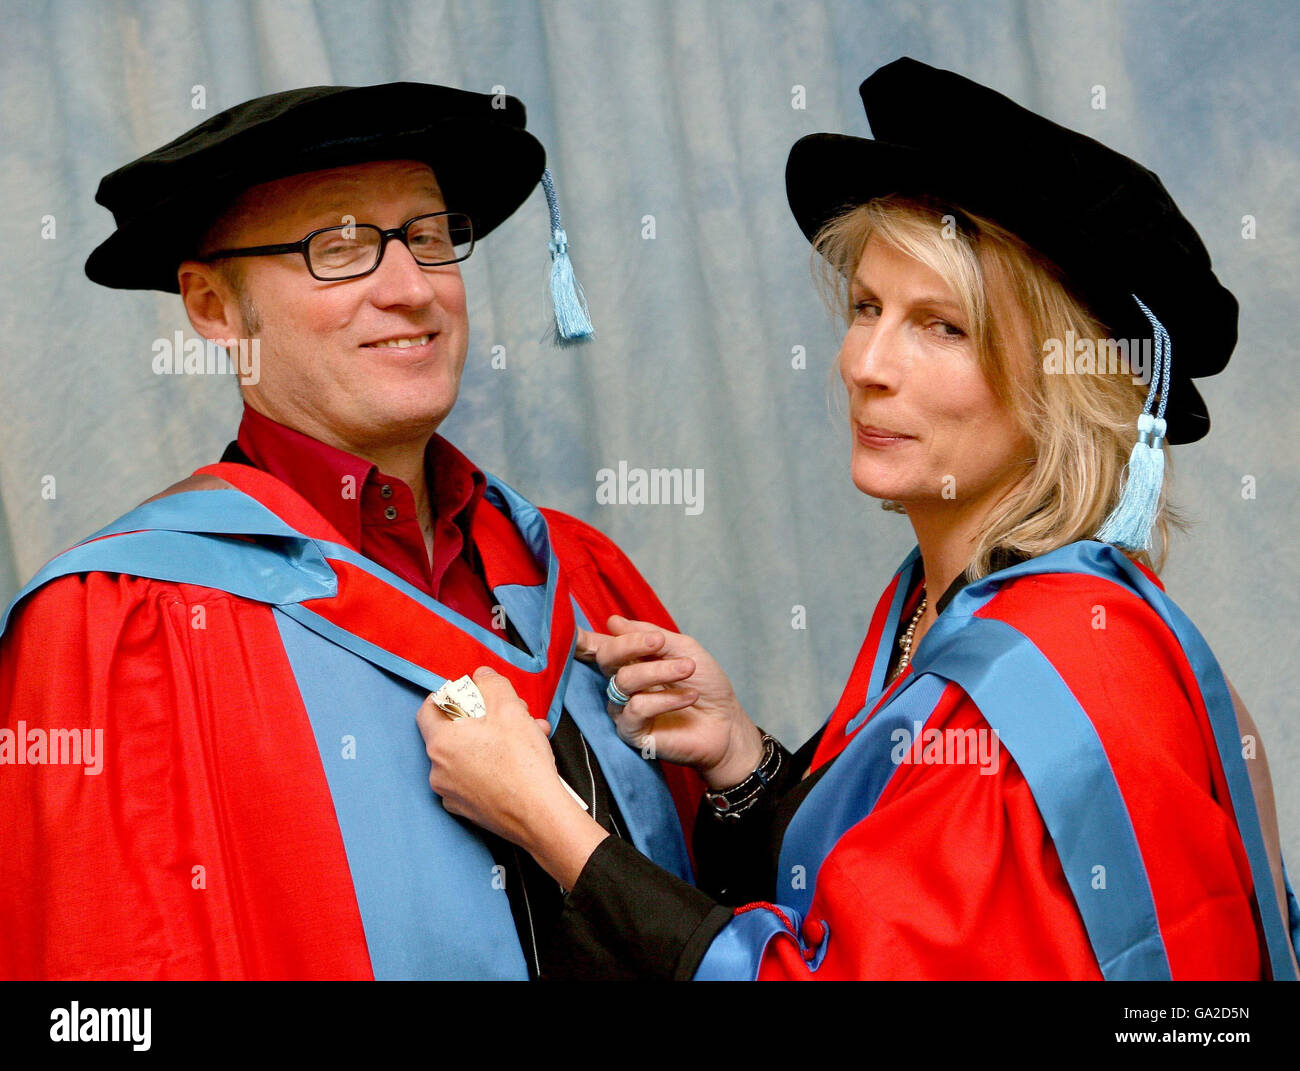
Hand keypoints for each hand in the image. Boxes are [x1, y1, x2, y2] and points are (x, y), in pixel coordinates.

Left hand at [417, 668, 607, 886]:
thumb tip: (481, 677)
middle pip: (453, 731)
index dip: (450, 696)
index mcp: (441, 741)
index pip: (429, 708)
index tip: (473, 696)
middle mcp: (437, 768)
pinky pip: (472, 779)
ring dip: (494, 741)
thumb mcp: (509, 706)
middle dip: (484, 718)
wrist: (539, 815)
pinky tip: (519, 764)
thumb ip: (490, 683)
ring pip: (467, 755)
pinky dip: (490, 768)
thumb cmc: (521, 761)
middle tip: (514, 714)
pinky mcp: (464, 810)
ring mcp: (449, 793)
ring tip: (528, 737)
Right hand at [578, 616, 764, 789]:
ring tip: (688, 668)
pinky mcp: (632, 732)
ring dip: (659, 671)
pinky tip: (689, 697)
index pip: (602, 646)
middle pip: (607, 658)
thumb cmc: (705, 684)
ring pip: (624, 681)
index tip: (608, 623)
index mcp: (631, 661)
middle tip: (660, 642)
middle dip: (630, 645)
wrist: (726, 722)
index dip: (586, 637)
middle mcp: (622, 684)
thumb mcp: (683, 649)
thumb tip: (613, 622)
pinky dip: (665, 699)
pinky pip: (637, 709)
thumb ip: (651, 634)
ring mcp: (624, 709)